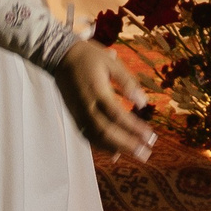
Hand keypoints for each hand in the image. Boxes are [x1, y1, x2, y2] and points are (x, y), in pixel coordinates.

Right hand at [57, 42, 155, 160]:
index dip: (134, 128)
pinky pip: (87, 135)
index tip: (150, 137)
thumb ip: (127, 82)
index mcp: (97, 91)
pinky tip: (115, 153)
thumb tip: (143, 102)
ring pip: (96, 137)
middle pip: (106, 131)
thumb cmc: (89, 56)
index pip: (117, 115)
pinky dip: (101, 146)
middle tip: (146, 154)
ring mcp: (78, 113)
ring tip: (135, 154)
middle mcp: (86, 106)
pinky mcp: (74, 116)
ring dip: (116, 148)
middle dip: (127, 144)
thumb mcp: (111, 62)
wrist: (59, 56)